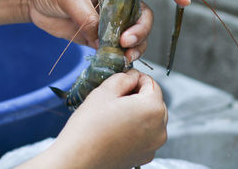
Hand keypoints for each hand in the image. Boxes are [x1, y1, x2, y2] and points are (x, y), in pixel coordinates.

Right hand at [19, 70, 167, 168]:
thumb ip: (124, 77)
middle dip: (138, 96)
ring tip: (114, 115)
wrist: (78, 159)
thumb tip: (133, 76)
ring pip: (151, 118)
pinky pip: (146, 134)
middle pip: (154, 101)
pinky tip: (116, 129)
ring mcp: (154, 145)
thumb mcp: (105, 91)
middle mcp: (159, 128)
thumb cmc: (89, 127)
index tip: (122, 82)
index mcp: (153, 109)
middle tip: (115, 99)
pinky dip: (136, 129)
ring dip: (137, 112)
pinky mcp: (145, 155)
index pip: (151, 83)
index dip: (135, 79)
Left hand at [21, 0, 189, 60]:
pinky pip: (118, 48)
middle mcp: (119, 0)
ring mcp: (111, 20)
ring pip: (135, 36)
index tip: (183, 1)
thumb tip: (103, 40)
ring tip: (123, 57)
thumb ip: (89, 17)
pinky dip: (120, 56)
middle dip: (141, 31)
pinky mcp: (100, 36)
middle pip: (144, 17)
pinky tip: (116, 62)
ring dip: (134, 47)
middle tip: (124, 43)